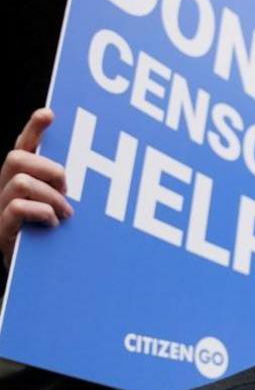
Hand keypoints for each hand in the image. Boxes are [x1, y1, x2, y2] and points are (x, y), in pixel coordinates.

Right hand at [2, 109, 72, 271]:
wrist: (41, 276)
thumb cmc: (61, 237)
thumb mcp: (68, 207)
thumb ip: (74, 189)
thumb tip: (110, 172)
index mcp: (24, 177)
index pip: (25, 144)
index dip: (34, 127)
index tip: (51, 113)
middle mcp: (7, 187)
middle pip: (16, 157)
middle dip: (48, 168)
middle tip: (68, 188)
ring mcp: (1, 207)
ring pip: (19, 182)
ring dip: (49, 196)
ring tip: (65, 213)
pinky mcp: (2, 228)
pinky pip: (15, 207)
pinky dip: (40, 213)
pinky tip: (52, 224)